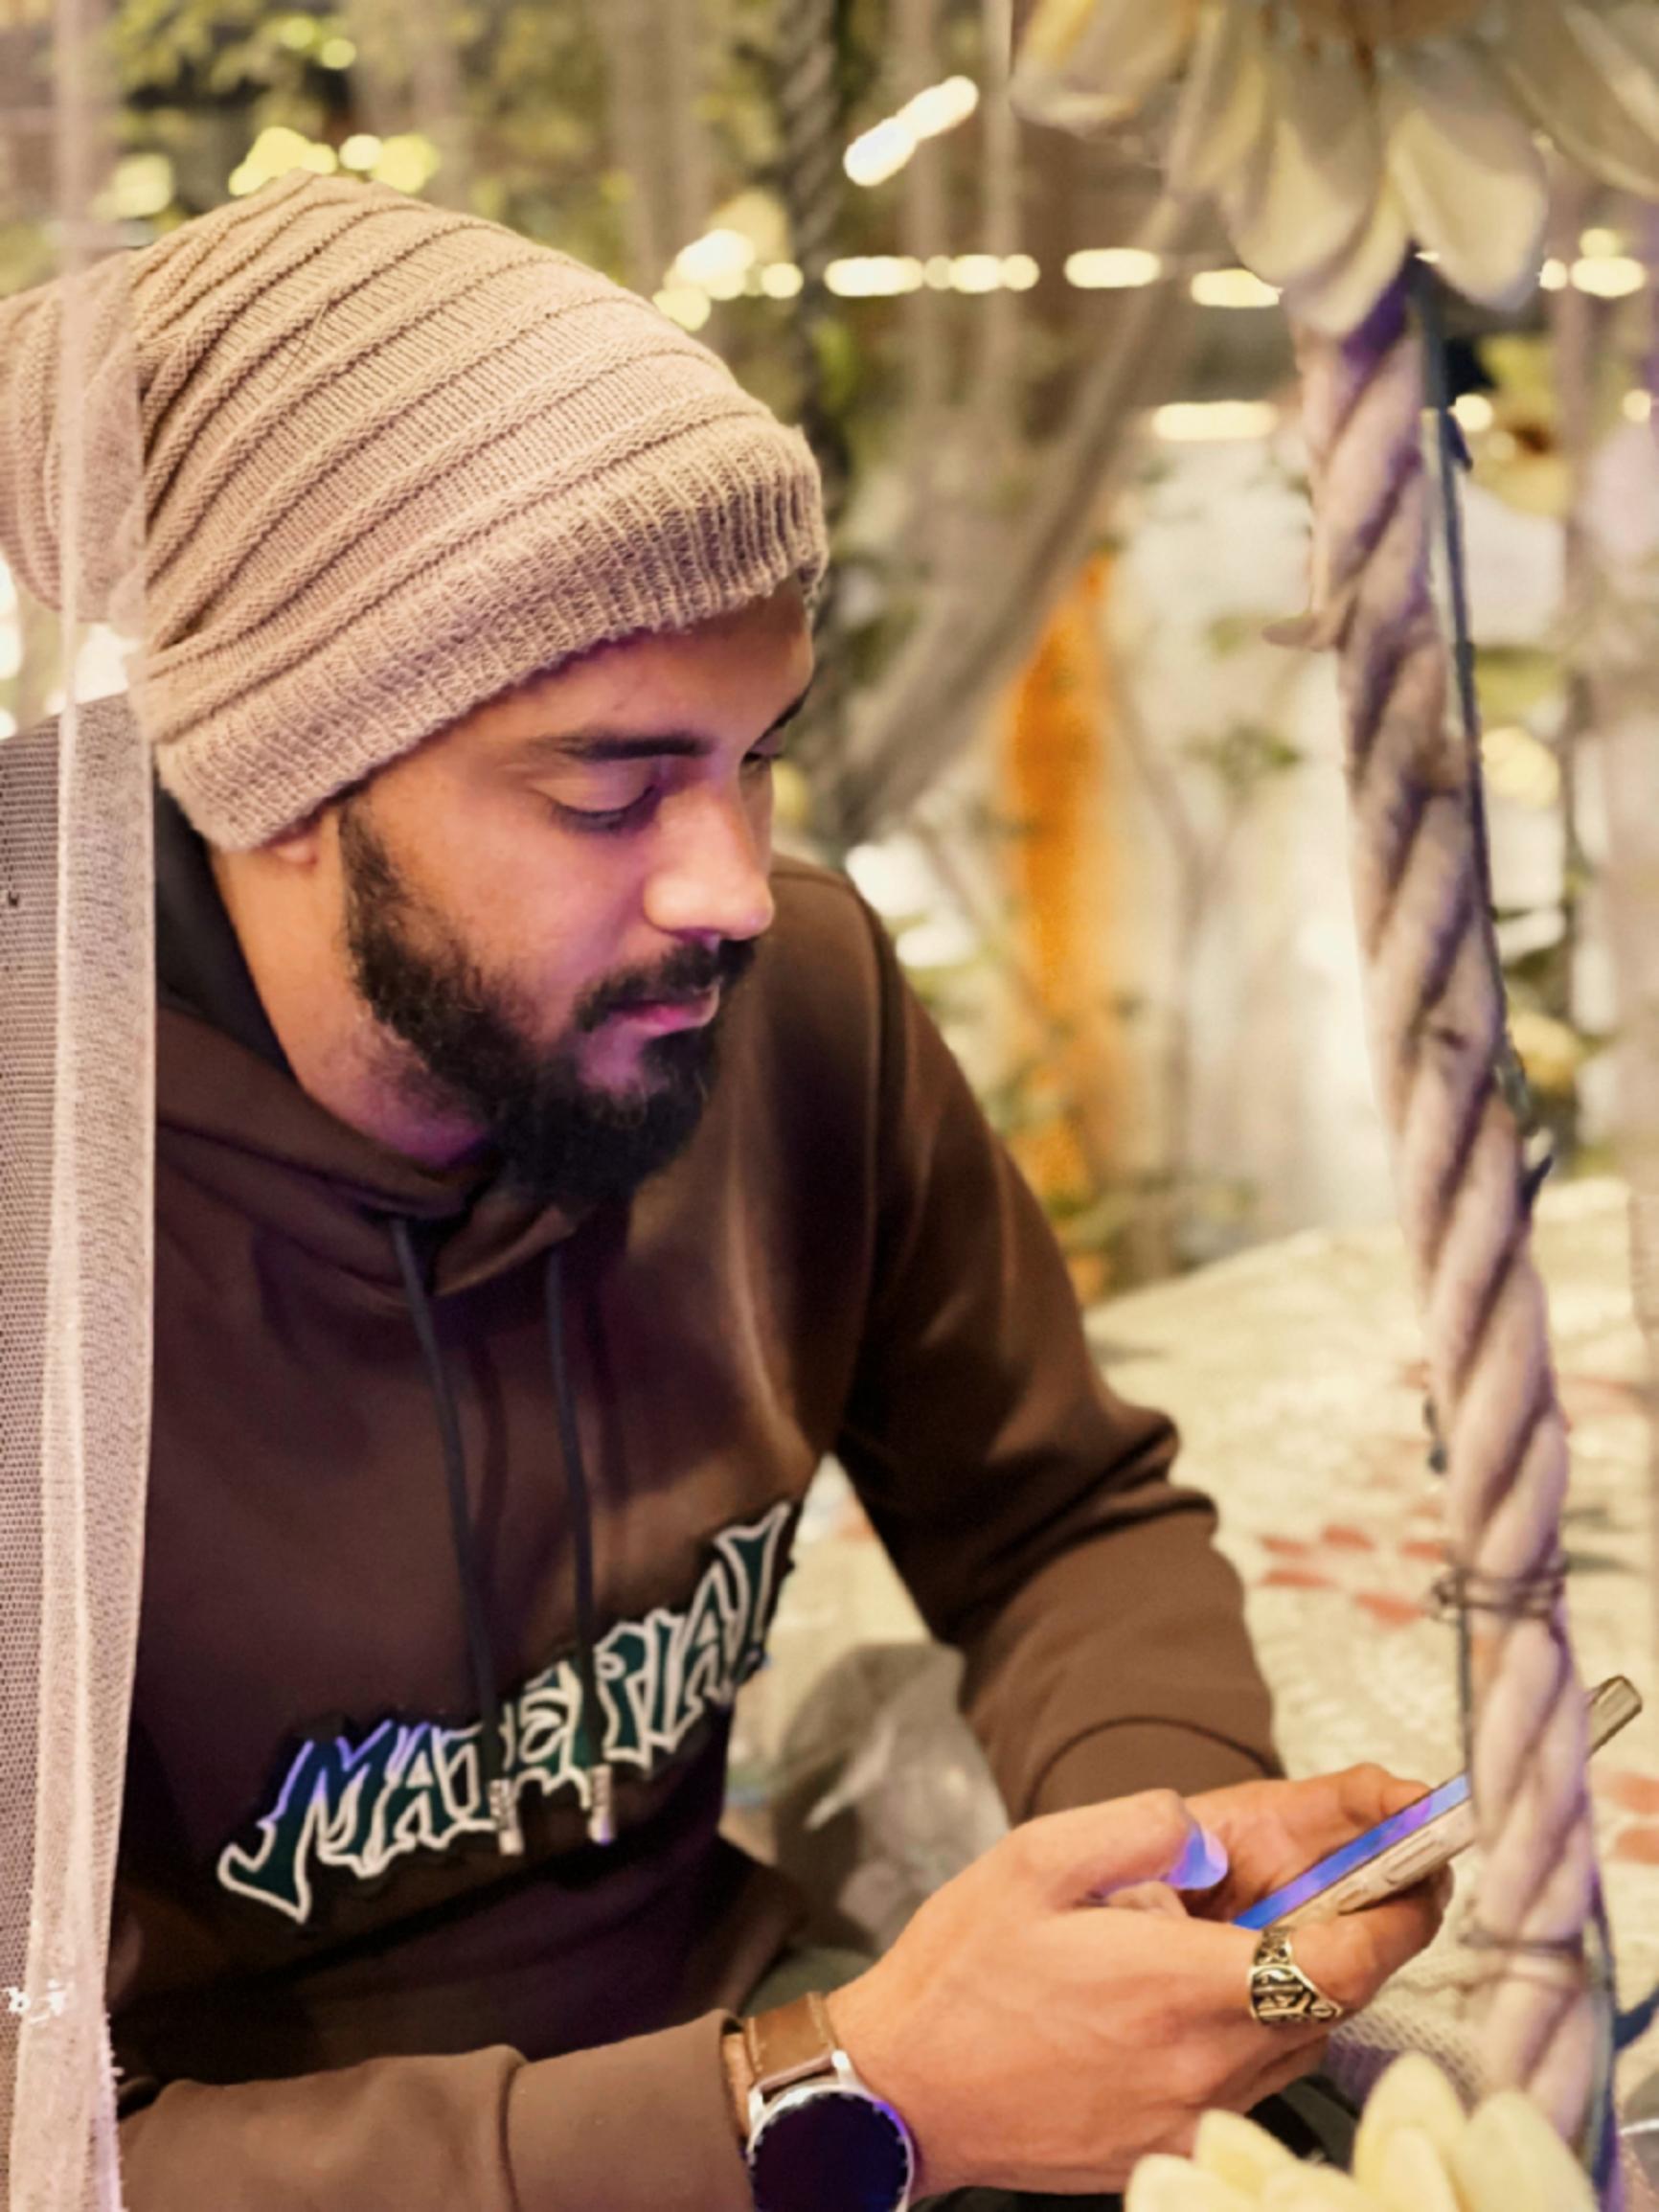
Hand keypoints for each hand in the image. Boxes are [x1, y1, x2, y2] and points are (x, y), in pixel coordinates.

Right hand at [826, 1785, 1444, 2197]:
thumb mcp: (1035, 1858)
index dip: (1401, 1913)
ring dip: (1311, 1980)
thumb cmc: (962, 1974)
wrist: (902, 2091)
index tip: (1421, 1869)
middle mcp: (1205, 2062)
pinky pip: (1257, 2079)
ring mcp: (1194, 2115)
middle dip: (1363, 1933)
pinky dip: (1262, 2026)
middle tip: (1361, 1876)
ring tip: (1268, 1923)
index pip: (1341, 1960)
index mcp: (1178, 1985)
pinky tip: (1209, 1988)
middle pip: (1337, 2000)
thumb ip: (1136, 1825)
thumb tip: (1206, 1829)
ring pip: (1302, 2041)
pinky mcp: (1175, 2144)